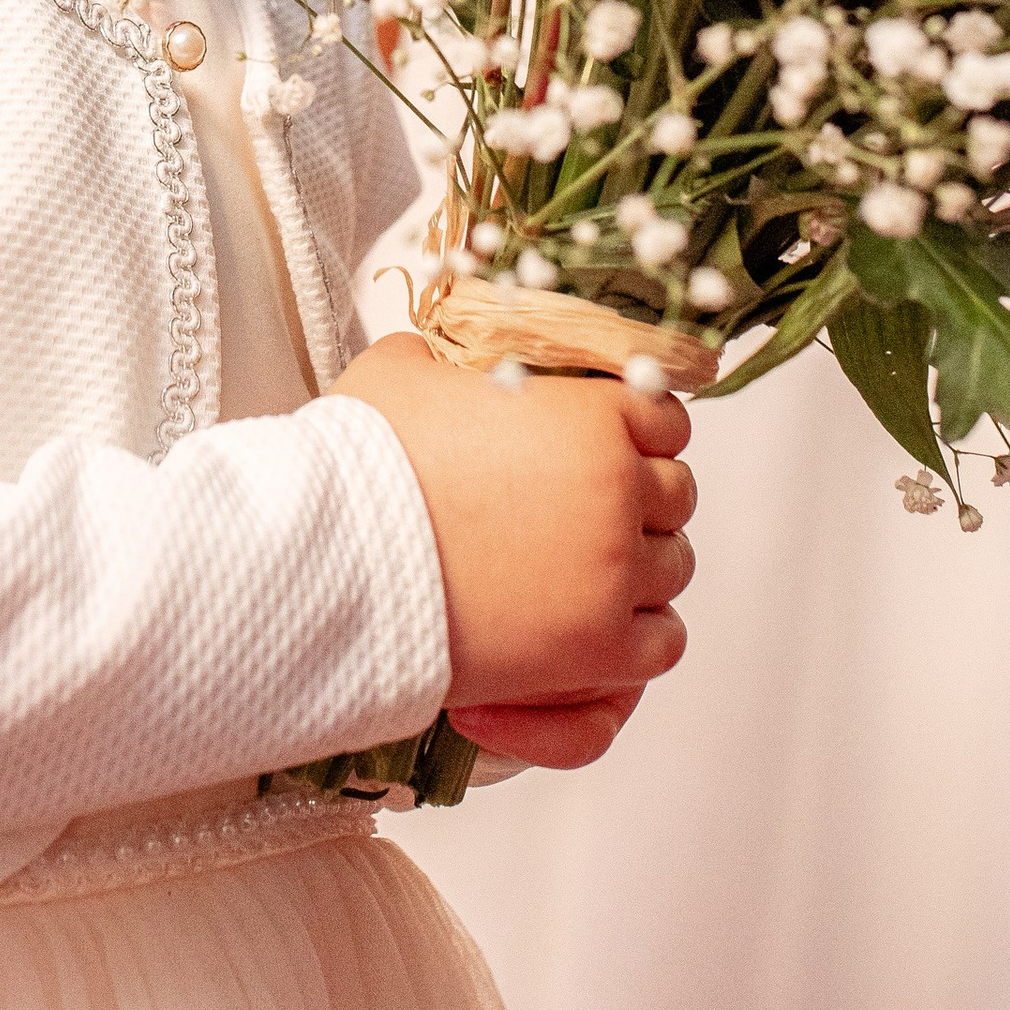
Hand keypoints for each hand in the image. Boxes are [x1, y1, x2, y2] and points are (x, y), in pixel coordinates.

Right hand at [336, 335, 694, 769]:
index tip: (612, 450)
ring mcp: (613, 574)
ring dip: (639, 569)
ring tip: (589, 575)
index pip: (666, 419)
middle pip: (675, 494)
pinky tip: (599, 629)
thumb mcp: (397, 375)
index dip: (638, 433)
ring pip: (672, 567)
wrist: (334, 562)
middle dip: (640, 502)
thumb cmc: (363, 464)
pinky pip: (662, 643)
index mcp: (590, 416)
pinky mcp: (597, 649)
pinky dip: (639, 637)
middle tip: (592, 516)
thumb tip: (436, 361)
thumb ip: (440, 360)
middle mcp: (617, 490)